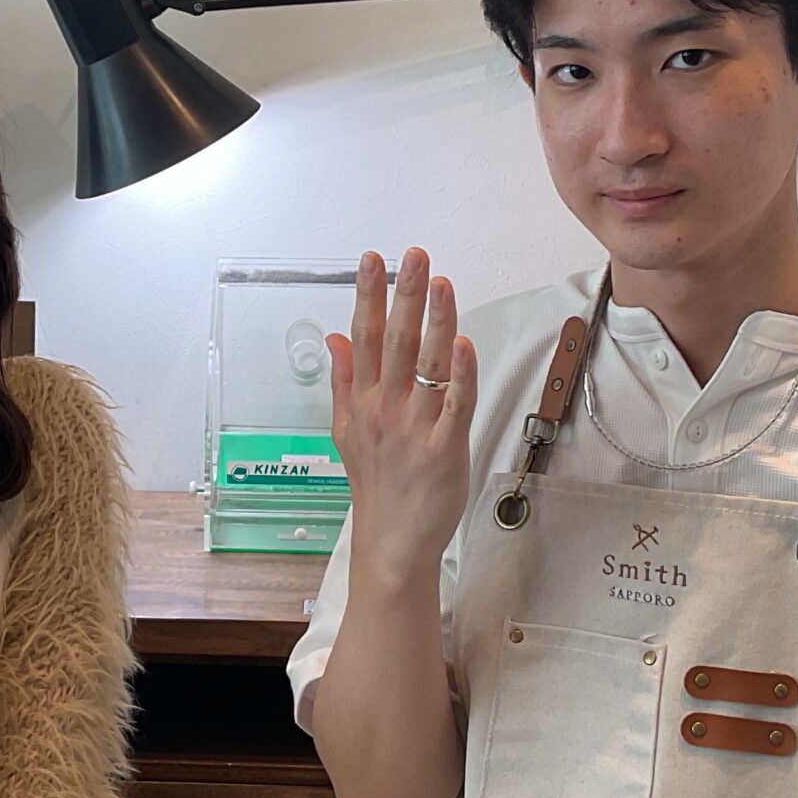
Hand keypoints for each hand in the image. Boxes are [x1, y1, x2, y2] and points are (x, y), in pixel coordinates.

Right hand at [325, 248, 475, 586]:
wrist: (392, 541)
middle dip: (403, 296)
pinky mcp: (445, 451)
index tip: (372, 260)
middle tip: (413, 256)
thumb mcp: (346, 430)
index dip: (367, 296)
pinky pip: (455, 406)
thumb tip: (334, 337)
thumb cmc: (376, 484)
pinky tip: (464, 343)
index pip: (364, 338)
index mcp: (362, 402)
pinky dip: (461, 375)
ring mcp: (415, 429)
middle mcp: (385, 410)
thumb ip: (343, 380)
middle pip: (395, 343)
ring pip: (428, 366)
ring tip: (440, 283)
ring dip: (436, 322)